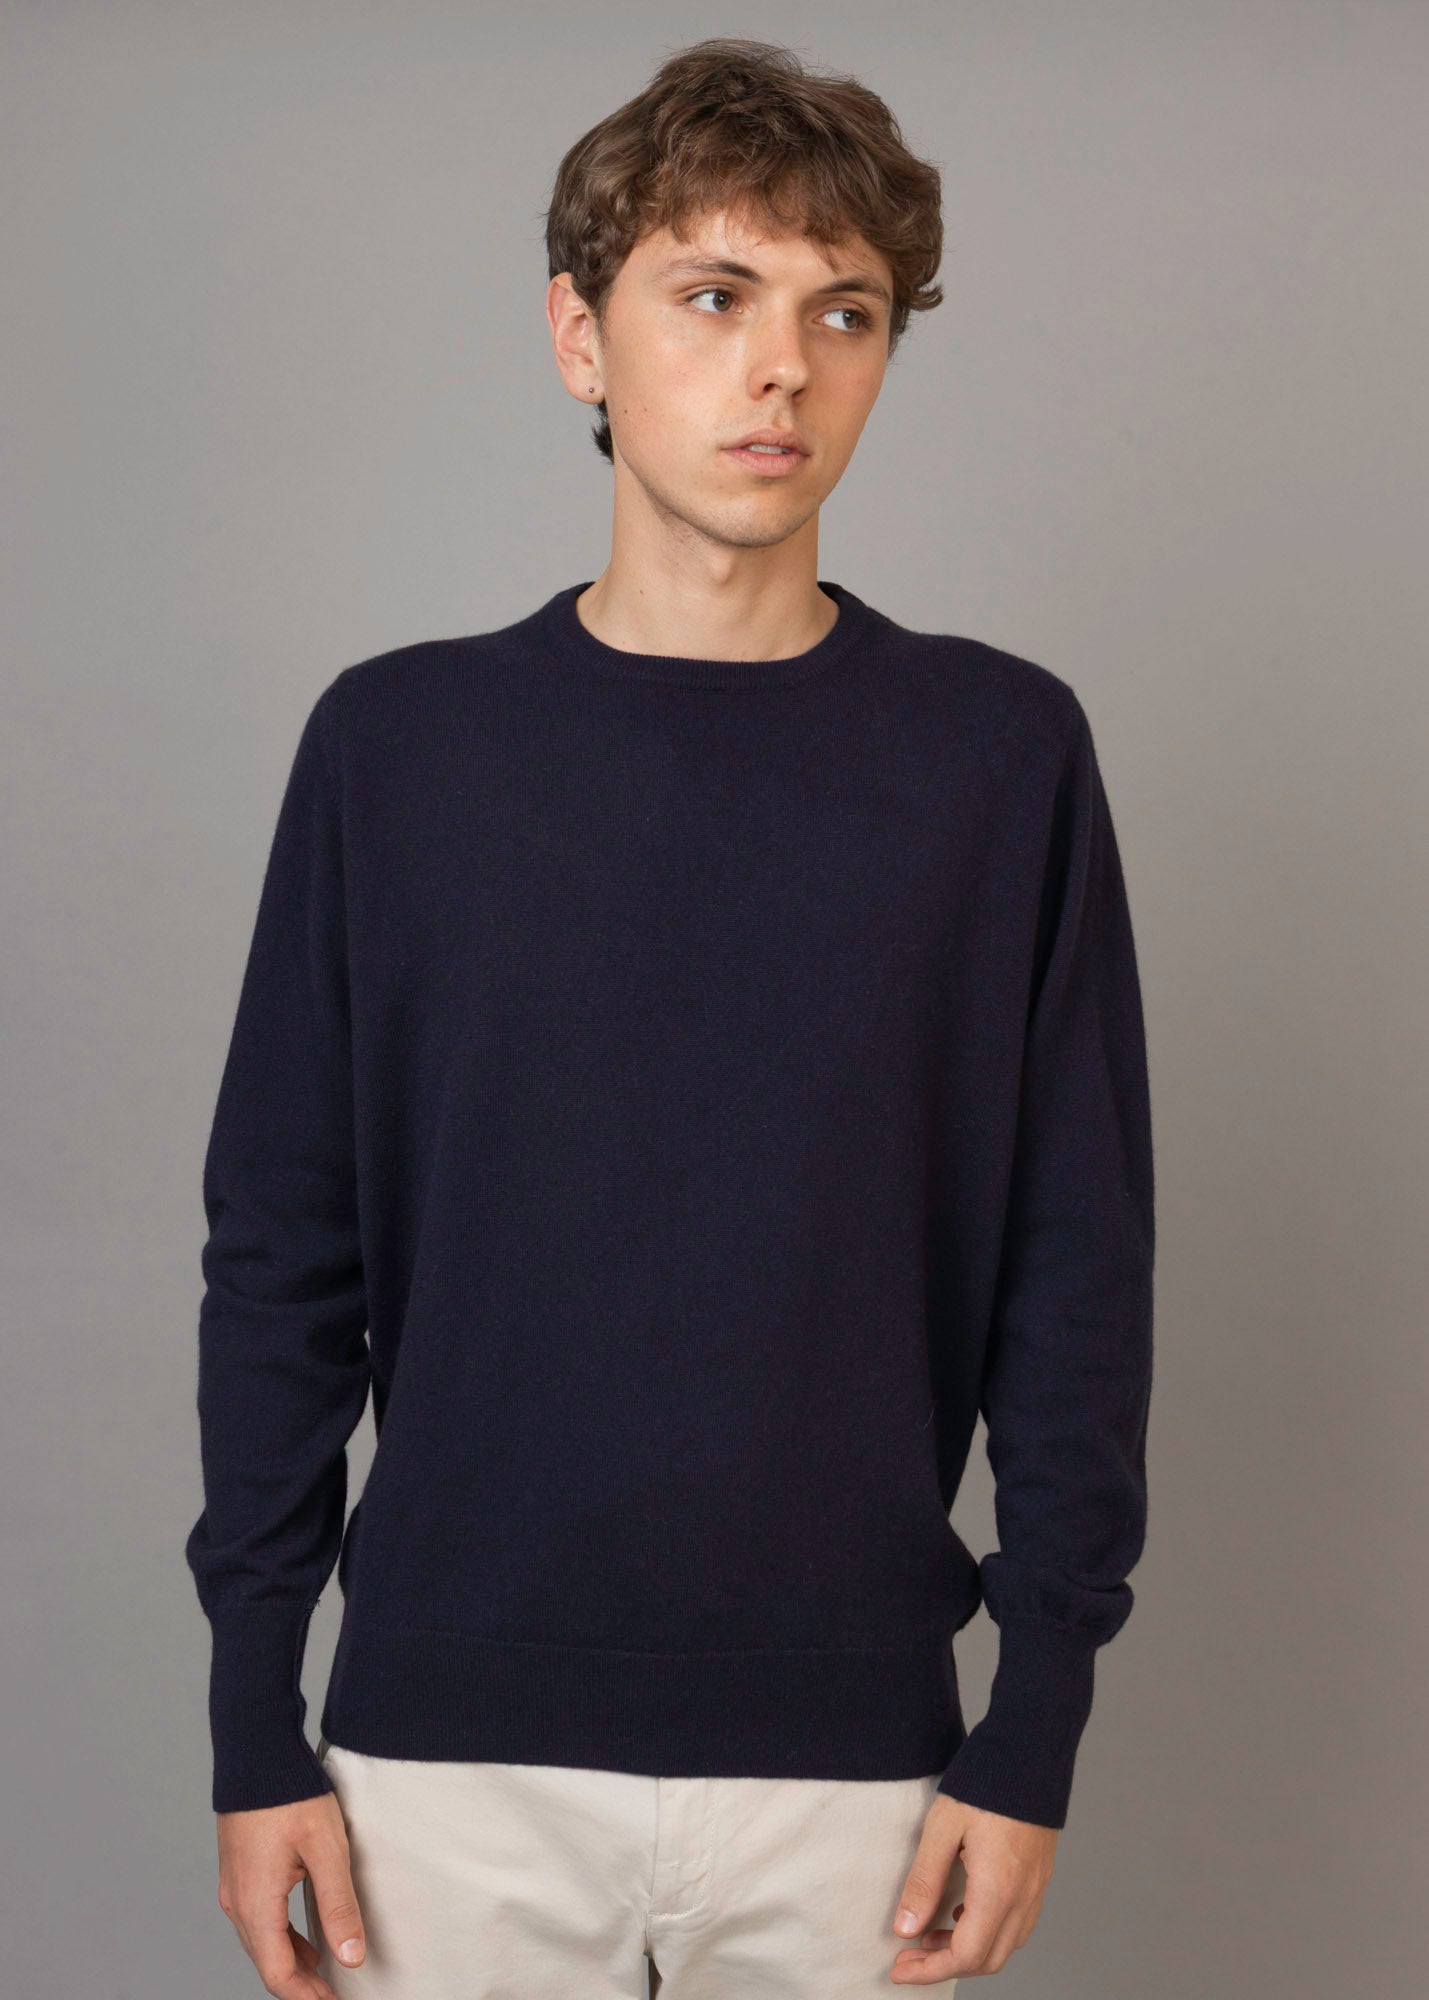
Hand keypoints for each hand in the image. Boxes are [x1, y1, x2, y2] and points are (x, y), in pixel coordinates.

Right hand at [216, 1793, 366, 1996]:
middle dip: (300, 1987)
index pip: (278, 1974)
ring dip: (290, 1964)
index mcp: (256, 1904)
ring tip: (324, 1976)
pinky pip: (257, 1920)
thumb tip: (351, 1957)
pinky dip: (281, 1939)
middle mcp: (237, 1902)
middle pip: (266, 1963)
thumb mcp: (326, 1850)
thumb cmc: (291, 1796)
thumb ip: (338, 1905)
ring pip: (260, 1943)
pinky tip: (305, 1940)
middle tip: (332, 1997)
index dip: (306, 1998)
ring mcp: (234, 1886)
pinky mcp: (239, 1871)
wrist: (257, 1753)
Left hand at [889, 1791, 1057, 1982]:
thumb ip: (924, 1881)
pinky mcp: (1038, 1877)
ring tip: (930, 1935)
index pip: (965, 1955)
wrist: (1030, 1753)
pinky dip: (987, 1933)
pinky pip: (1016, 1925)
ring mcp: (1035, 1889)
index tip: (900, 1969)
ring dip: (967, 1951)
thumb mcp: (942, 1828)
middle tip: (909, 1955)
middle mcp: (1022, 1898)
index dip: (930, 1970)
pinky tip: (962, 1913)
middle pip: (987, 1960)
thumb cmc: (985, 1783)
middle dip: (945, 1965)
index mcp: (998, 1890)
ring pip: (1004, 1946)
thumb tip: (905, 1929)